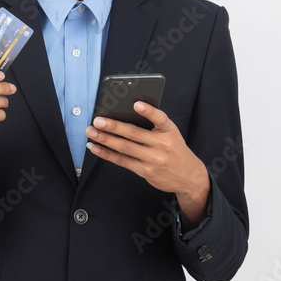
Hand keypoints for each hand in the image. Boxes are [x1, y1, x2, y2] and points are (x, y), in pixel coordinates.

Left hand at [85, 102, 209, 225]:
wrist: (189, 176)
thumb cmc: (174, 150)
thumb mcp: (170, 134)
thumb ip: (153, 126)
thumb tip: (123, 116)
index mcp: (169, 131)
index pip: (160, 118)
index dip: (148, 111)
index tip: (136, 104)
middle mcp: (162, 144)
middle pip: (134, 133)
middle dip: (113, 126)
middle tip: (97, 120)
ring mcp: (154, 159)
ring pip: (125, 147)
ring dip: (105, 139)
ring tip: (91, 131)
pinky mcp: (145, 171)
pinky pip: (122, 161)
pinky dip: (106, 154)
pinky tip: (95, 147)